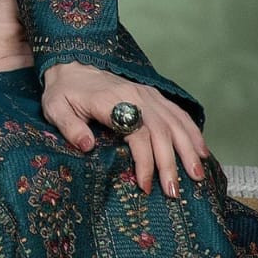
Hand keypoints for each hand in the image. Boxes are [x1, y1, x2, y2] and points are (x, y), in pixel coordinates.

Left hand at [41, 61, 210, 197]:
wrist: (70, 64)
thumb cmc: (63, 91)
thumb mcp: (55, 108)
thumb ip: (70, 127)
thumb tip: (87, 146)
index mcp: (110, 101)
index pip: (137, 133)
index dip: (144, 161)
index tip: (145, 186)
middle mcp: (133, 95)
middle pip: (161, 131)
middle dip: (170, 164)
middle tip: (174, 192)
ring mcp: (146, 93)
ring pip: (174, 122)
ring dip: (188, 149)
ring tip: (197, 176)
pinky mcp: (151, 94)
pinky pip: (177, 112)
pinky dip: (192, 130)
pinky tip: (201, 150)